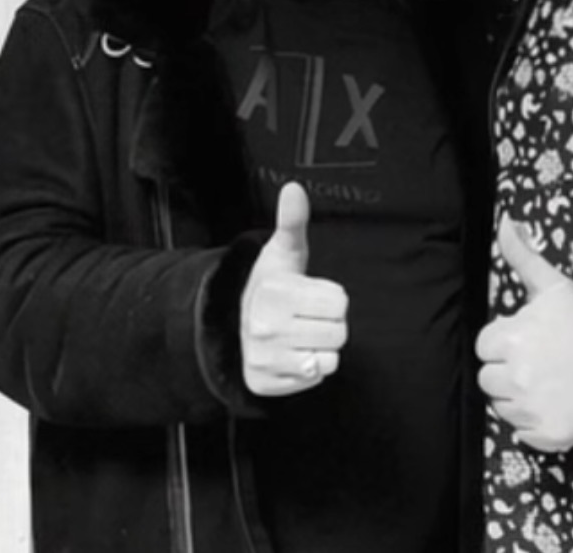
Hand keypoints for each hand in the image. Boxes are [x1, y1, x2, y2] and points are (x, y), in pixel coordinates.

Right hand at [240, 182, 347, 395]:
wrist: (233, 323)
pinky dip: (309, 368)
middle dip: (328, 322)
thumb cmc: (271, 285)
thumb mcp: (283, 253)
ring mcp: (265, 360)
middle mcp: (266, 329)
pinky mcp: (266, 384)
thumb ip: (292, 222)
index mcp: (275, 293)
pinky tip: (292, 353)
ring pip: (330, 358)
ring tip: (300, 333)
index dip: (330, 296)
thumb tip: (294, 188)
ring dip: (321, 346)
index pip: (340, 301)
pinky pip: (315, 378)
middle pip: (340, 332)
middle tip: (306, 315)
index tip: (309, 294)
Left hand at [476, 215, 572, 451]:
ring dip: (518, 396)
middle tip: (539, 360)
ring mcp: (531, 409)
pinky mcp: (547, 434)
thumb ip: (521, 255)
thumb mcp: (553, 284)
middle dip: (508, 369)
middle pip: (488, 379)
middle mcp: (515, 377)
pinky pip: (523, 433)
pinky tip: (554, 401)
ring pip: (502, 407)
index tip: (527, 339)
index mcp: (510, 339)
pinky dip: (535, 421)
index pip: (484, 346)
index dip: (504, 341)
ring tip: (547, 379)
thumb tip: (506, 224)